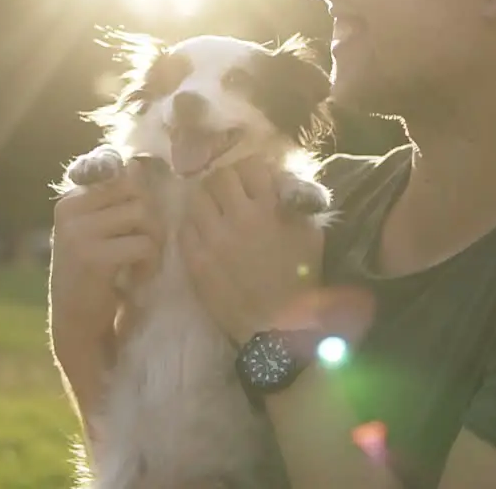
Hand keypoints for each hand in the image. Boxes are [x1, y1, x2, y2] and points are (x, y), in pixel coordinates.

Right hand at [49, 160, 163, 369]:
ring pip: (142, 214)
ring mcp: (78, 232)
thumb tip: (141, 163)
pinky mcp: (93, 257)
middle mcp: (70, 209)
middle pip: (136, 190)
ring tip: (144, 259)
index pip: (120, 173)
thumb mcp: (96, 230)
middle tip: (147, 242)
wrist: (74, 322)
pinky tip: (139, 275)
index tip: (143, 220)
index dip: (142, 193)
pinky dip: (150, 262)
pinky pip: (143, 244)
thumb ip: (113, 201)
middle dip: (151, 216)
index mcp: (71, 198)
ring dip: (154, 239)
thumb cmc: (93, 273)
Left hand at [181, 156, 323, 344]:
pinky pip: (184, 229)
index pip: (250, 167)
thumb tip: (282, 185)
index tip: (252, 180)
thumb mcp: (311, 235)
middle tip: (229, 193)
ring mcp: (212, 239)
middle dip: (225, 182)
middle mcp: (237, 218)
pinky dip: (193, 226)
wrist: (279, 328)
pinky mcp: (196, 261)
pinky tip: (204, 234)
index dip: (251, 171)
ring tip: (213, 212)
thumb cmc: (301, 281)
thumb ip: (296, 205)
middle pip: (218, 178)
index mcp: (268, 209)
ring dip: (206, 201)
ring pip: (196, 200)